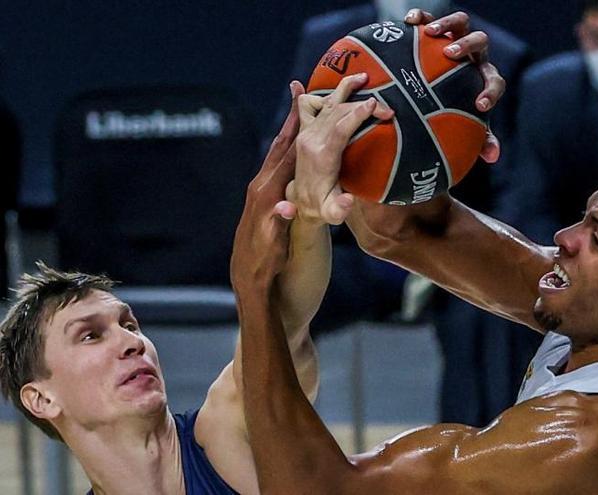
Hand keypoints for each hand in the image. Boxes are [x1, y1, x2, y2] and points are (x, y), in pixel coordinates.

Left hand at [230, 81, 302, 291]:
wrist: (251, 287)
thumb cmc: (267, 270)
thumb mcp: (276, 250)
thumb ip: (280, 226)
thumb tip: (287, 207)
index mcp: (267, 197)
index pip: (288, 157)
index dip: (299, 130)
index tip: (310, 104)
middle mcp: (260, 190)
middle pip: (280, 148)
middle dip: (292, 121)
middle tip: (302, 92)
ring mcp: (260, 195)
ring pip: (277, 156)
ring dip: (289, 133)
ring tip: (300, 112)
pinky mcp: (262, 203)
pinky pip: (276, 169)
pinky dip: (286, 152)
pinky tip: (292, 150)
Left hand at [291, 73, 393, 224]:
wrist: (301, 203)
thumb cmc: (323, 208)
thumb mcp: (332, 214)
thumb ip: (339, 209)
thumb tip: (349, 201)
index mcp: (319, 156)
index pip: (339, 128)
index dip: (357, 114)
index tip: (376, 104)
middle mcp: (310, 140)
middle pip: (338, 112)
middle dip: (363, 105)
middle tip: (388, 109)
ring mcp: (305, 133)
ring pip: (326, 103)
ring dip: (345, 88)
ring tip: (364, 77)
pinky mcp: (304, 130)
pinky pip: (307, 105)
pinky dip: (318, 93)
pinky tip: (331, 87)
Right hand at [405, 9, 504, 162]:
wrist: (436, 83)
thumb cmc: (454, 106)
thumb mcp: (466, 121)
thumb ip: (480, 137)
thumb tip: (493, 157)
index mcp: (484, 76)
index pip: (495, 81)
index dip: (490, 92)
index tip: (479, 105)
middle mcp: (473, 55)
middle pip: (479, 41)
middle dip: (466, 46)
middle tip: (449, 54)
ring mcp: (456, 38)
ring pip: (460, 22)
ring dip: (447, 25)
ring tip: (430, 33)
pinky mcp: (436, 27)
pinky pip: (430, 17)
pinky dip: (422, 17)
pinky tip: (408, 22)